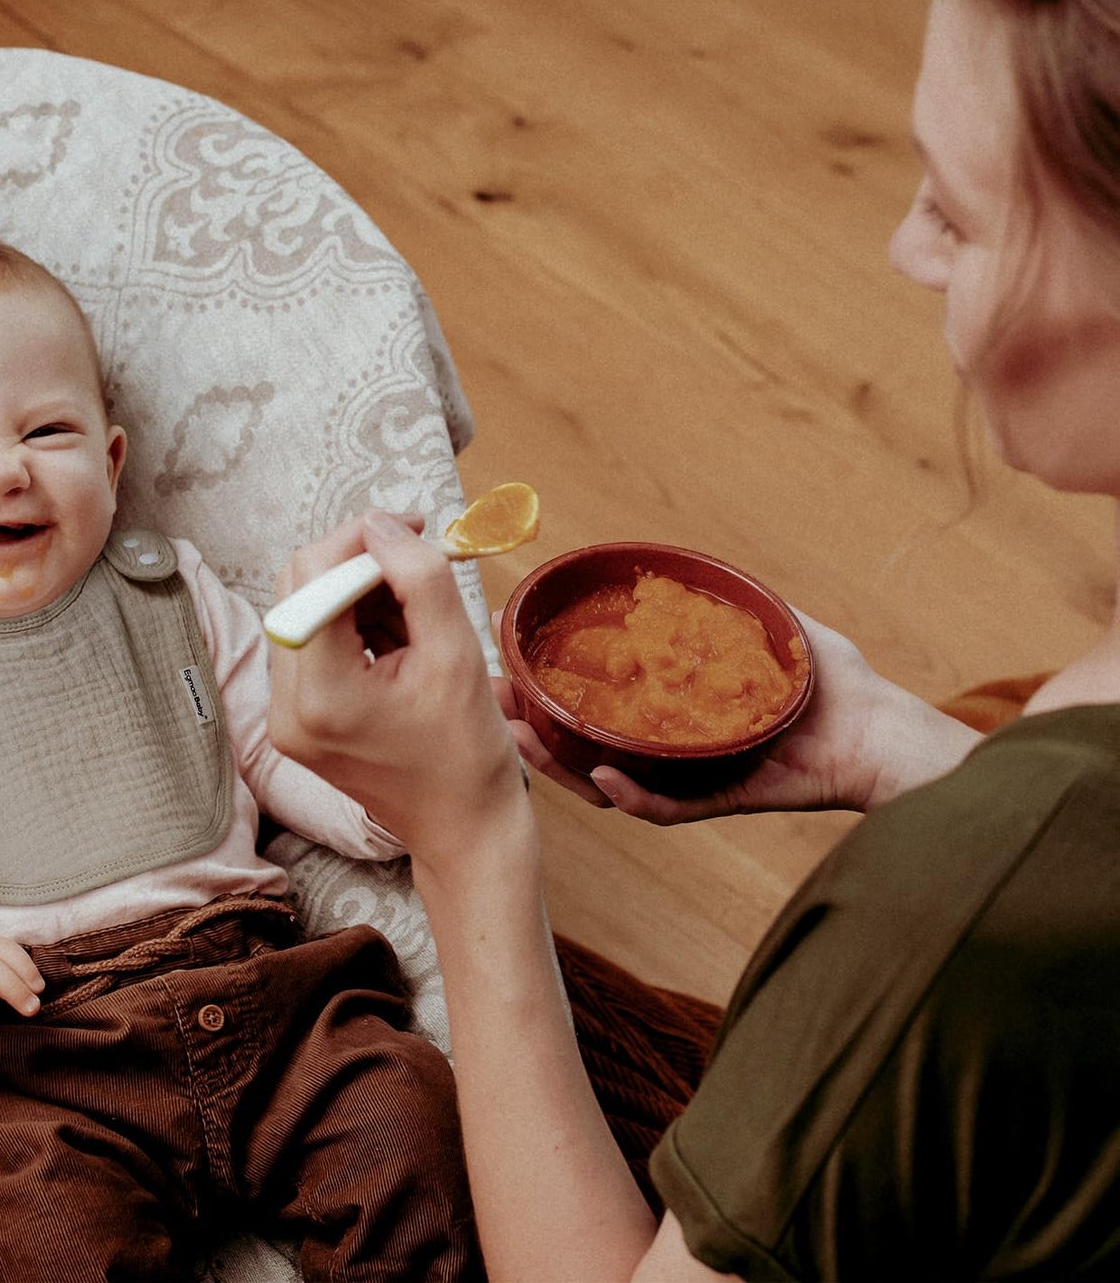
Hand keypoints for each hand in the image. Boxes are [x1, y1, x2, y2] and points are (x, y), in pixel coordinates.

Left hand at [268, 511, 529, 868]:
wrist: (461, 828)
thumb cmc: (468, 755)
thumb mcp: (457, 654)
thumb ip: (419, 577)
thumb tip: (381, 524)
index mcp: (321, 696)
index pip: (313, 576)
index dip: (361, 541)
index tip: (413, 532)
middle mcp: (285, 707)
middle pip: (300, 587)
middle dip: (361, 566)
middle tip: (420, 571)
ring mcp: (284, 716)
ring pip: (307, 609)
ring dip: (361, 594)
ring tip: (417, 622)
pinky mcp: (294, 718)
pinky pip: (314, 641)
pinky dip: (355, 624)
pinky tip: (400, 643)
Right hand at [497, 612, 982, 823]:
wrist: (883, 731)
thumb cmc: (834, 682)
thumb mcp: (772, 623)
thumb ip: (726, 601)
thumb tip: (677, 568)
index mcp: (673, 711)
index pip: (596, 703)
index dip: (548, 688)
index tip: (507, 658)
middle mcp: (671, 749)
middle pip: (583, 745)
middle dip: (531, 729)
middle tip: (494, 701)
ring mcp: (691, 779)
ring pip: (608, 783)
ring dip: (560, 765)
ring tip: (522, 738)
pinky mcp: (720, 801)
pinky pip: (665, 808)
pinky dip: (631, 796)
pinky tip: (599, 775)